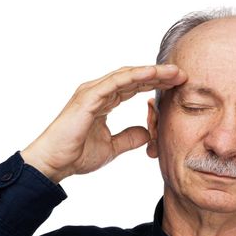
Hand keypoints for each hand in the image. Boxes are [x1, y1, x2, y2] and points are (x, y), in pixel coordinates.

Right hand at [21, 65, 186, 182]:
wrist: (54, 164)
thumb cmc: (77, 155)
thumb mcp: (112, 147)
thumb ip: (130, 138)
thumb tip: (147, 134)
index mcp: (104, 101)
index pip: (134, 87)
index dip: (155, 84)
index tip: (177, 84)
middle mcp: (98, 92)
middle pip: (134, 78)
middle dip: (158, 75)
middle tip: (181, 74)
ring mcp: (92, 92)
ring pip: (127, 76)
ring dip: (152, 72)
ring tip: (174, 72)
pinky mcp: (88, 97)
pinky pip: (115, 83)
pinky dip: (135, 76)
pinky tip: (152, 74)